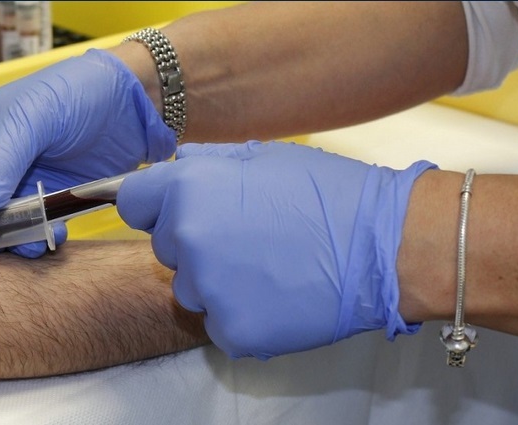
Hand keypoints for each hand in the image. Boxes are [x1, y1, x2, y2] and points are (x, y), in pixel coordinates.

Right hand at [0, 49, 175, 257]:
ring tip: (26, 240)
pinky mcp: (44, 206)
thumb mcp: (31, 118)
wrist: (132, 103)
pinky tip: (52, 235)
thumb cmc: (73, 92)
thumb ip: (0, 162)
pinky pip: (26, 237)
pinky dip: (34, 243)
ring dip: (1, 244)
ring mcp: (12, 190)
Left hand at [116, 141, 435, 358]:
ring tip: (270, 268)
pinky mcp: (232, 330)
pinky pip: (219, 324)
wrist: (384, 245)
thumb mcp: (263, 157)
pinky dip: (243, 315)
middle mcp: (188, 238)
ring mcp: (208, 289)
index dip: (157, 207)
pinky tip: (278, 296)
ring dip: (218, 284)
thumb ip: (207, 163)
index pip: (133, 203)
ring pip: (191, 290)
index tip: (180, 213)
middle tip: (248, 239)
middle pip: (165, 249)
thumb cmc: (330, 195)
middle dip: (195, 245)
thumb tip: (175, 165)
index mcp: (189, 188)